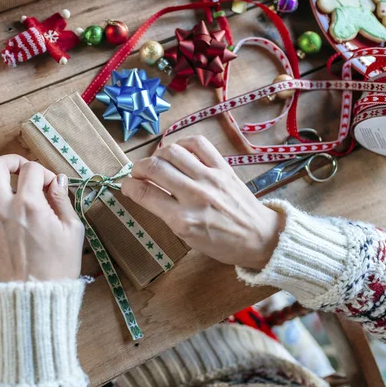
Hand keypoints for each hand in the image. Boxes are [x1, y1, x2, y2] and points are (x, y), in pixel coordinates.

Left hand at [0, 155, 84, 281]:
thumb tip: (58, 180)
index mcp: (29, 205)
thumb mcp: (73, 231)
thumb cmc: (58, 267)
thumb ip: (63, 201)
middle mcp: (1, 209)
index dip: (43, 172)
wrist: (36, 300)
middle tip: (18, 170)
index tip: (48, 185)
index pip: (32, 170)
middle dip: (9, 162)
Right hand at [121, 136, 282, 269]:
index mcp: (183, 220)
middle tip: (137, 173)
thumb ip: (166, 214)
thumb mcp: (188, 238)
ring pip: (172, 151)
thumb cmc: (222, 244)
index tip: (125, 185)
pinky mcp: (224, 167)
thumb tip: (146, 191)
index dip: (129, 186)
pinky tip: (178, 151)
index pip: (145, 194)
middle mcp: (195, 195)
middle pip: (154, 168)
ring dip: (156, 154)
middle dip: (138, 168)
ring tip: (156, 162)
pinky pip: (198, 143)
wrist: (260, 237)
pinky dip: (182, 143)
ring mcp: (210, 178)